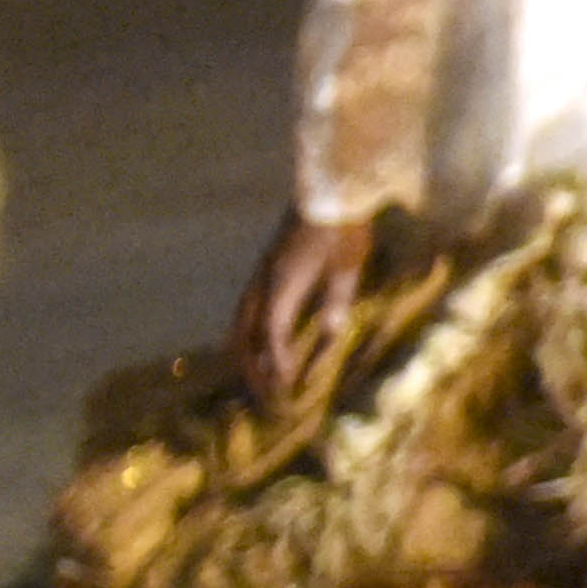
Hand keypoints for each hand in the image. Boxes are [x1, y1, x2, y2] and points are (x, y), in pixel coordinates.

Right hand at [233, 210, 375, 410]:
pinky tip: (255, 341)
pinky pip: (246, 307)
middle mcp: (263, 283)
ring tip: (252, 378)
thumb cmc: (342, 230)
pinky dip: (246, 332)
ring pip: (239, 322)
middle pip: (246, 335)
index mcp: (282, 287)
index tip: (284, 392)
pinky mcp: (265, 266)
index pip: (272, 338)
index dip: (276, 367)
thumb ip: (336, 304)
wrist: (328, 189)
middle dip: (253, 369)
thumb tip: (330, 338)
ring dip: (244, 353)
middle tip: (265, 399)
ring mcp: (260, 273)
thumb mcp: (347, 270)